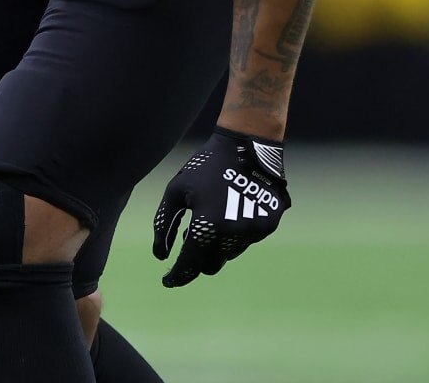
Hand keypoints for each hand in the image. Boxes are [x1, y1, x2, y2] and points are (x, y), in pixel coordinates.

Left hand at [152, 127, 289, 286]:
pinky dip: (235, 233)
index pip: (189, 263)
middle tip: (189, 239)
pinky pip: (246, 240)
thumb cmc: (205, 166)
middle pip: (211, 265)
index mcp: (207, 227)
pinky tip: (231, 209)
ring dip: (217, 244)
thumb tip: (160, 256)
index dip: (177, 275)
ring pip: (229, 253)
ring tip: (212, 216)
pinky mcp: (268, 225)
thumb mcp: (176, 190)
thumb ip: (163, 224)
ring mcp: (253, 232)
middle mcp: (232, 235)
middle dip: (198, 258)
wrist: (246, 146)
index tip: (168, 281)